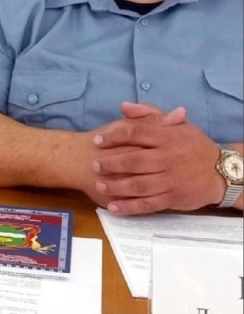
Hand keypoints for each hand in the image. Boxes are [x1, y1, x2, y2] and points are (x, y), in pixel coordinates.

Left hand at [92, 104, 221, 214]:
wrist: (220, 171)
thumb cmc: (193, 146)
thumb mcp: (177, 125)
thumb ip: (149, 114)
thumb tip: (124, 106)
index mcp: (167, 138)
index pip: (135, 133)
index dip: (113, 136)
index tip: (97, 141)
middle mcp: (168, 159)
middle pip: (133, 160)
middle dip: (110, 163)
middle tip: (94, 165)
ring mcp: (170, 180)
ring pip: (138, 184)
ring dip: (116, 186)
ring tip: (99, 184)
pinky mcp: (173, 198)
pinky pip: (148, 204)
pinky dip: (129, 207)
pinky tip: (113, 207)